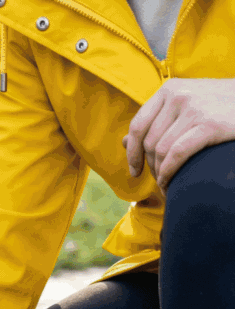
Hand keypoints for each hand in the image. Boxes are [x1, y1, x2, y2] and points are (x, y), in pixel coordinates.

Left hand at [122, 78, 234, 194]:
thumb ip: (156, 122)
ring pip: (160, 151)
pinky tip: (172, 184)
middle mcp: (178, 95)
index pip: (137, 126)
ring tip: (168, 185)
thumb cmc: (220, 108)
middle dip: (151, 168)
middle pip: (148, 142)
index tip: (134, 172)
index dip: (132, 153)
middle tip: (161, 181)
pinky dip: (170, 174)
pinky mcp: (208, 124)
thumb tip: (123, 142)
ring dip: (161, 175)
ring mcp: (193, 108)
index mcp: (169, 89)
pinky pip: (176, 155)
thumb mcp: (186, 108)